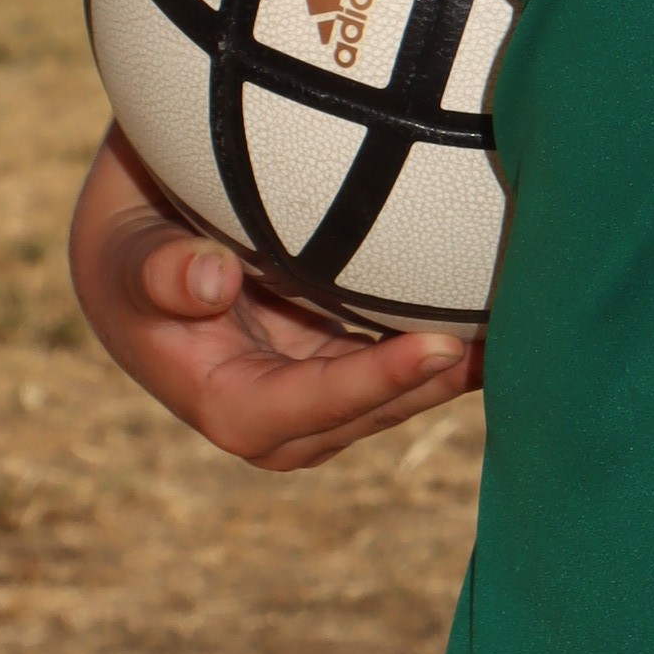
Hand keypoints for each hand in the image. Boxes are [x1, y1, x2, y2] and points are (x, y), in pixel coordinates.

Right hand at [67, 129, 480, 473]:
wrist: (140, 237)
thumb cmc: (129, 242)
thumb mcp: (127, 249)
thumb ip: (160, 270)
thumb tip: (210, 281)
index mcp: (222, 401)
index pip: (304, 409)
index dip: (371, 385)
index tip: (437, 348)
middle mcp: (276, 415)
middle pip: (366, 412)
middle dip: (432, 383)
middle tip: (502, 338)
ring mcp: (314, 392)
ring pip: (394, 396)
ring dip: (455, 373)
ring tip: (526, 332)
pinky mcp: (342, 362)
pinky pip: (401, 362)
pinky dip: (448, 346)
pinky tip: (502, 314)